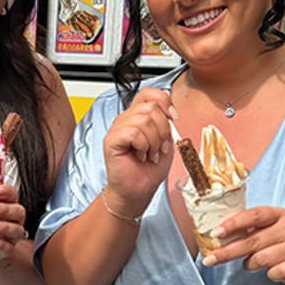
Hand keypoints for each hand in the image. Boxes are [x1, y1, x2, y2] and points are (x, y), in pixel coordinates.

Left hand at [0, 184, 28, 266]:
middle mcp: (12, 220)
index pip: (12, 195)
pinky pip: (8, 246)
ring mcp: (11, 235)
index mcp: (5, 206)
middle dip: (4, 209)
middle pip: (18, 211)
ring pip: (16, 229)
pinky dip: (0, 243)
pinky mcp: (7, 249)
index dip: (7, 191)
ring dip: (2, 226)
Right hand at [102, 87, 172, 216]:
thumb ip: (166, 123)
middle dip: (163, 129)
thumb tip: (170, 112)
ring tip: (149, 153)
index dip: (164, 101)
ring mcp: (117, 128)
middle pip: (150, 107)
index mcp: (138, 116)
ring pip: (143, 119)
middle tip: (159, 147)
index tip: (173, 117)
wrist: (139, 190)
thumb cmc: (149, 169)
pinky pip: (133, 132)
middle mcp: (126, 119)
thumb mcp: (165, 141)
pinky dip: (143, 145)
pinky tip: (140, 155)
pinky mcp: (111, 140)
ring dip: (153, 141)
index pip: (150, 93)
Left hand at [201, 205, 284, 284]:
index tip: (216, 234)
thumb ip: (246, 231)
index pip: (253, 215)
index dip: (233, 224)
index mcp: (278, 214)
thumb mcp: (265, 232)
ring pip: (261, 259)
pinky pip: (276, 273)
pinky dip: (269, 275)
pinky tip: (273, 271)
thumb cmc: (278, 245)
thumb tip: (215, 236)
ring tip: (252, 264)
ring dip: (250, 265)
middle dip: (228, 252)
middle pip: (252, 241)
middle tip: (210, 260)